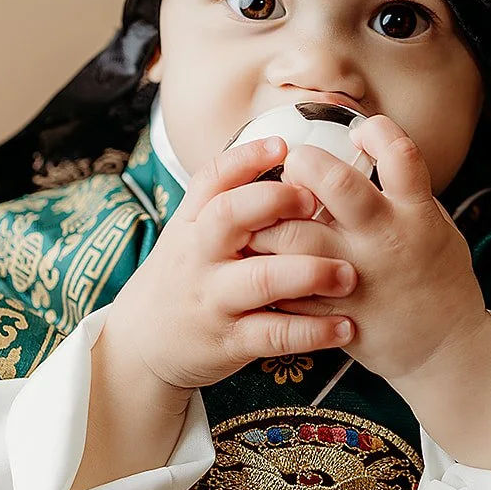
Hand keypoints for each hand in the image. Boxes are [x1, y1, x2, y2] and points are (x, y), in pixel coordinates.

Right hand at [98, 136, 357, 406]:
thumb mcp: (190, 235)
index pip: (211, 180)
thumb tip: (282, 154)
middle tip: (317, 202)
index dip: (245, 158)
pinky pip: (274, 334)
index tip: (282, 145)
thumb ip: (227, 202)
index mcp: (192, 225)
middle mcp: (200, 256)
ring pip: (261, 279)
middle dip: (275, 202)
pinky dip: (311, 331)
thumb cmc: (184, 278)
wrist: (142, 344)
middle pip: (229, 217)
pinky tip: (345, 326)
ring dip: (309, 273)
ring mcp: (214, 299)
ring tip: (348, 274)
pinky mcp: (229, 341)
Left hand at [249, 115, 490, 382]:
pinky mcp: (333, 312)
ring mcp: (356, 278)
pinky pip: (285, 286)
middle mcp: (386, 242)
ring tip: (267, 213)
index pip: (400, 154)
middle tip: (297, 165)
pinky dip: (267, 266)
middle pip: (336, 184)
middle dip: (306, 162)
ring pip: (294, 236)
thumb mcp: (436, 226)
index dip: (376, 131)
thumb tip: (363, 150)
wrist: (444, 349)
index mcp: (417, 216)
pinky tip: (265, 256)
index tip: (360, 134)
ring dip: (269, 219)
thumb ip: (403, 193)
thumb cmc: (438, 279)